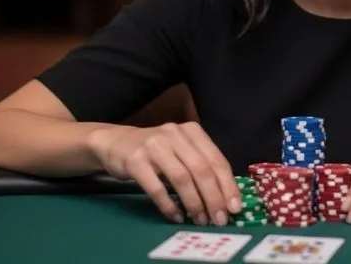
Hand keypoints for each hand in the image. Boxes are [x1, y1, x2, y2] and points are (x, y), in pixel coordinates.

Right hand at [88, 122, 241, 226]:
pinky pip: (156, 187)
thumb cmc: (156, 150)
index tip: (235, 207)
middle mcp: (175, 134)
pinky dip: (169, 205)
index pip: (216, 159)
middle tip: (219, 219)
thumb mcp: (181, 149)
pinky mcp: (136, 160)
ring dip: (194, 203)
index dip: (228, 185)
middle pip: (201, 169)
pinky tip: (176, 216)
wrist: (116, 142)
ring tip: (200, 220)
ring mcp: (154, 146)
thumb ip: (200, 165)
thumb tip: (225, 196)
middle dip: (214, 197)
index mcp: (192, 131)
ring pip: (182, 178)